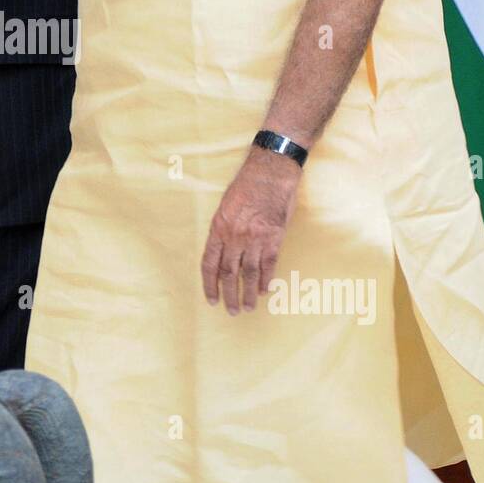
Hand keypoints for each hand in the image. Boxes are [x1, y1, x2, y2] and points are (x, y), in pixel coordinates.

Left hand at [201, 148, 301, 313]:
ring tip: (246, 308)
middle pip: (229, 272)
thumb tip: (223, 251)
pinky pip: (268, 264)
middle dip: (229, 294)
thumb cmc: (247, 185)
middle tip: (230, 310)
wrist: (270, 171)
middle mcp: (235, 236)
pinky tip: (263, 291)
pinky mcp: (274, 237)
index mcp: (219, 227)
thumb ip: (223, 229)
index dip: (209, 284)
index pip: (210, 263)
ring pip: (248, 273)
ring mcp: (255, 238)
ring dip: (247, 293)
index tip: (211, 299)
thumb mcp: (226, 205)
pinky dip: (265, 280)